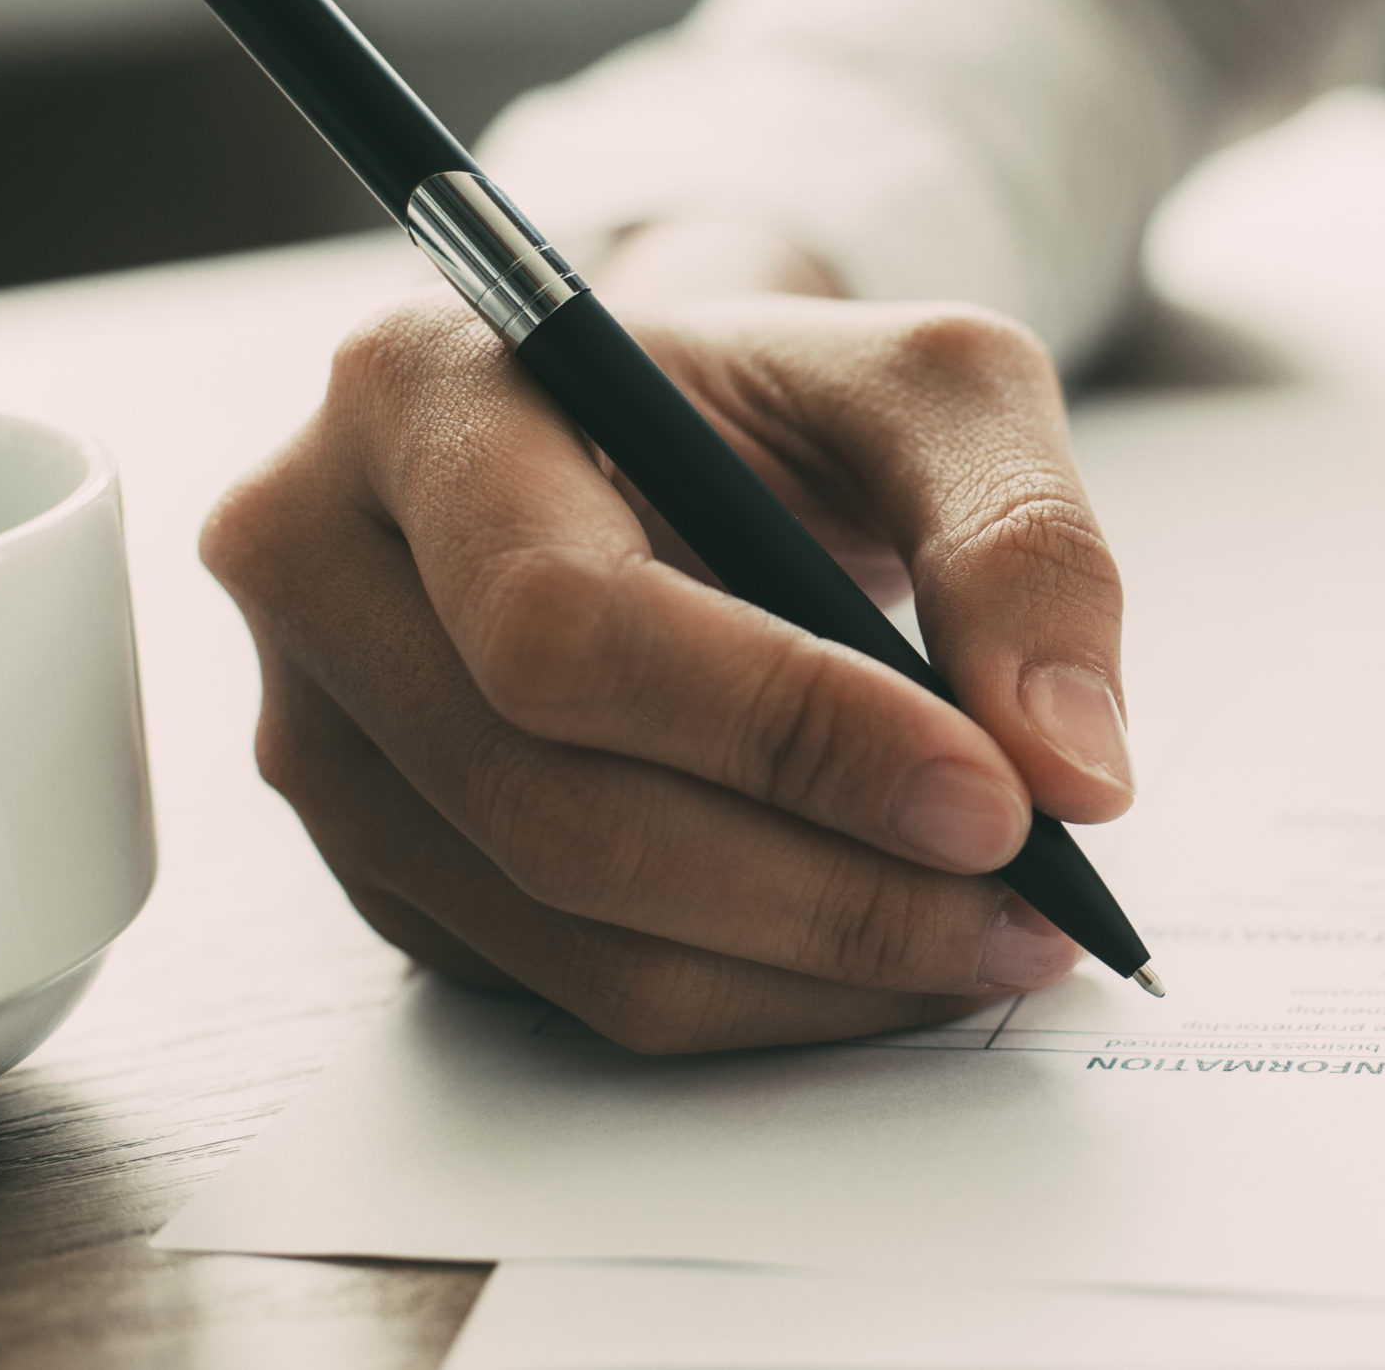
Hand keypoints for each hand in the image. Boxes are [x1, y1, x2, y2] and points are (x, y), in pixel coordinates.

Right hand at [202, 291, 1134, 1051]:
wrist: (671, 442)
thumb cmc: (781, 400)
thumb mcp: (935, 389)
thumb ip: (1020, 538)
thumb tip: (1071, 765)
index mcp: (416, 388)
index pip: (565, 617)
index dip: (785, 734)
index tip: (994, 801)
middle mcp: (314, 557)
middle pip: (549, 803)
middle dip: (823, 885)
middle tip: (1026, 905)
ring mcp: (321, 724)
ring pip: (561, 925)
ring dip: (807, 969)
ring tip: (995, 937)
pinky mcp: (380, 852)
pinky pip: (561, 983)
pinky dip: (753, 996)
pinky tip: (884, 951)